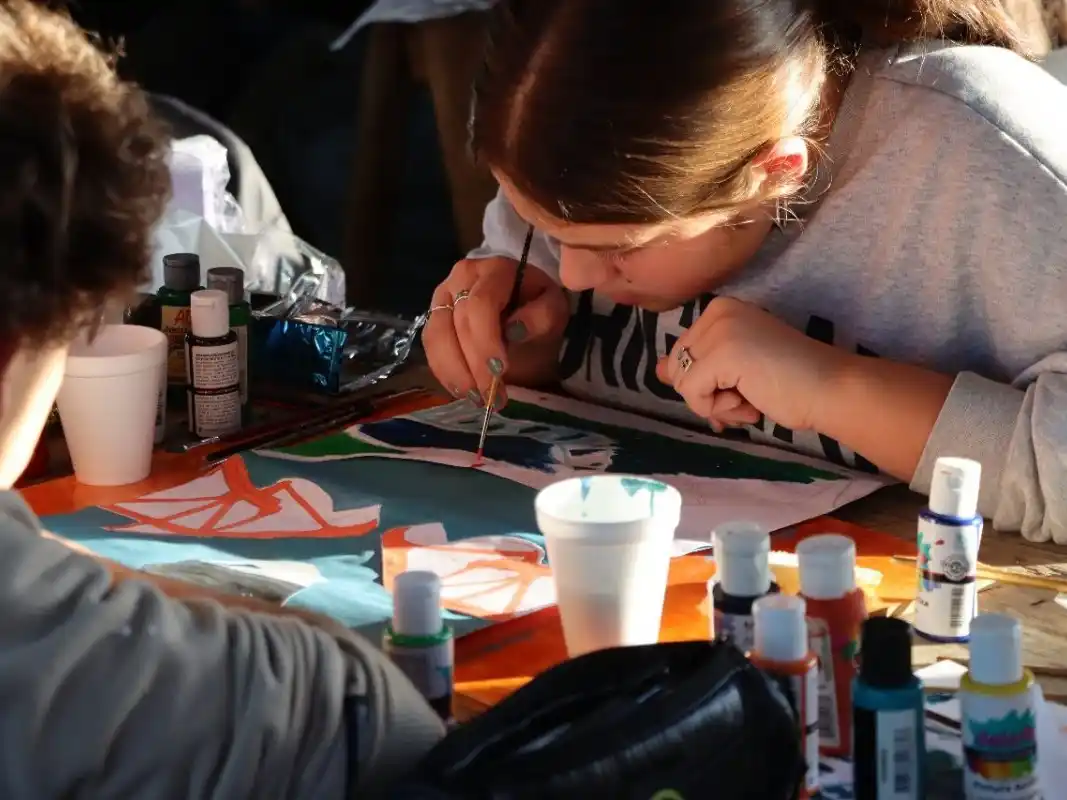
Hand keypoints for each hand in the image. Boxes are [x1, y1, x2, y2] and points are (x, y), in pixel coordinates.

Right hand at [423, 257, 568, 403]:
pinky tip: (464, 391)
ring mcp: (443, 297)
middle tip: (491, 397)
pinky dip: (445, 373)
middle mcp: (461, 278)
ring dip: (455, 373)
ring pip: (437, 337)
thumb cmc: (539, 309)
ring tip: (478, 399)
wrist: (526, 313)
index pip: (481, 304)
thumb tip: (514, 329)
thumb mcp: (553, 309)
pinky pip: (431, 348)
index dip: (486, 340)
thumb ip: (541, 315)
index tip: (499, 371)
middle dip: (473, 365)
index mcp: (494, 270)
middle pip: (457, 324)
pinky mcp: (434, 319)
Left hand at [656, 297, 845, 432]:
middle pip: (677, 368)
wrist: (830, 387)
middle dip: (707, 395)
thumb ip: (697, 367)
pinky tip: (751, 403)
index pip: (682, 355)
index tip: (741, 388)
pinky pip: (693, 393)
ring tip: (751, 399)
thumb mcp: (733, 371)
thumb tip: (657, 370)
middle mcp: (717, 311)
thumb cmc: (789, 381)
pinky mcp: (724, 352)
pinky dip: (719, 409)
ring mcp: (720, 329)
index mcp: (720, 310)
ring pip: (683, 383)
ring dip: (716, 405)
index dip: (705, 384)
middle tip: (745, 397)